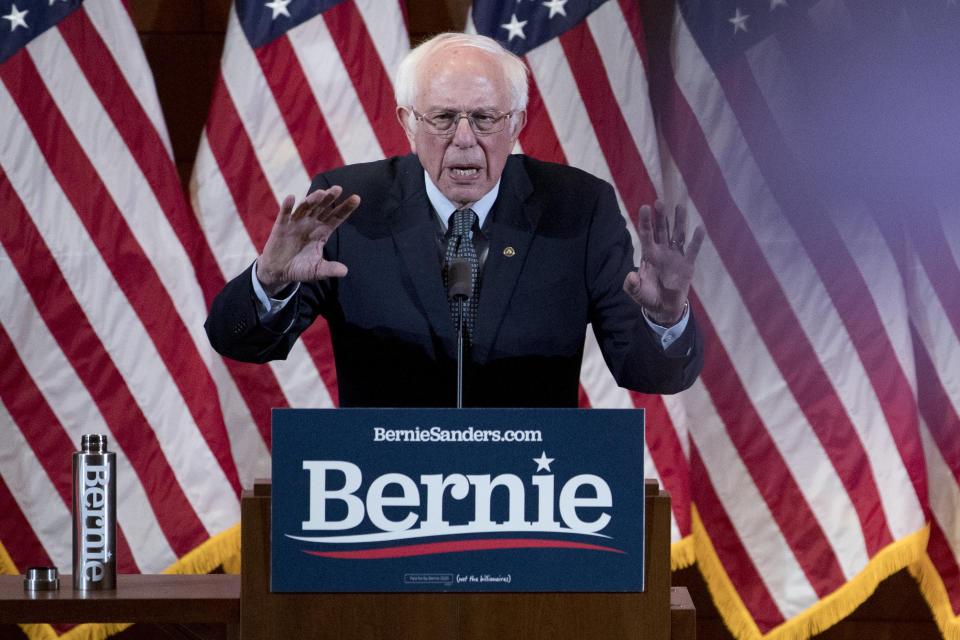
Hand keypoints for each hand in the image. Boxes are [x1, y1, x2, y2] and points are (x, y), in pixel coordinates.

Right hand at [256, 186, 360, 295]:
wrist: (279, 271)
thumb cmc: (300, 268)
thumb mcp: (317, 270)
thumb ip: (330, 269)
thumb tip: (345, 271)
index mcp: (322, 231)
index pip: (336, 217)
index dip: (346, 208)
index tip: (356, 198)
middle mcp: (311, 223)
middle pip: (322, 208)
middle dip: (330, 199)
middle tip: (338, 189)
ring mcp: (296, 223)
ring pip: (306, 207)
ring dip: (312, 199)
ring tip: (320, 193)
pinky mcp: (281, 226)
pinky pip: (285, 214)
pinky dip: (287, 206)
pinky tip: (291, 197)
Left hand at [623, 201, 704, 324]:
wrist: (664, 308)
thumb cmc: (648, 297)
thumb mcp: (637, 293)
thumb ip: (632, 285)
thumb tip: (630, 275)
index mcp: (649, 255)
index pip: (646, 235)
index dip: (645, 222)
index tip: (644, 207)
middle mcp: (662, 252)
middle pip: (662, 230)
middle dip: (661, 217)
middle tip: (659, 202)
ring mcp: (675, 257)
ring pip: (677, 235)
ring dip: (679, 222)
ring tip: (680, 207)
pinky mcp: (687, 265)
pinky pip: (693, 251)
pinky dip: (696, 241)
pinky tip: (700, 228)